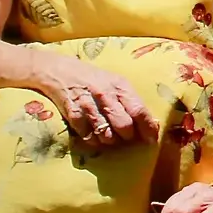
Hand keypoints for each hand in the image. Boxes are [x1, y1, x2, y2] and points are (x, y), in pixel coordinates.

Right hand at [40, 55, 157, 149]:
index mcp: (121, 86)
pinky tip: (95, 134)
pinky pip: (88, 137)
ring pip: (107, 135)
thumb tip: (152, 123)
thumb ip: (131, 101)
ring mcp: (88, 105)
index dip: (148, 128)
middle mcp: (105, 95)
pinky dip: (94, 140)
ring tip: (110, 135)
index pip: (139, 110)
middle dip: (128, 136)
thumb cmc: (94, 79)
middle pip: (124, 126)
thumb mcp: (116, 83)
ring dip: (111, 140)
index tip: (152, 140)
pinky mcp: (73, 114)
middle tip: (126, 135)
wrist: (61, 71)